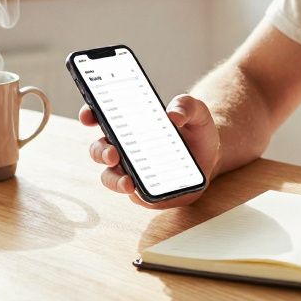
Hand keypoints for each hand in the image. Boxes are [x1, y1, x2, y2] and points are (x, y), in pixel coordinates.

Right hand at [81, 94, 220, 208]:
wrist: (211, 157)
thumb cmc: (197, 130)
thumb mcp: (196, 112)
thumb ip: (186, 105)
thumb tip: (173, 115)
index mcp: (128, 124)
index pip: (100, 117)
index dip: (90, 114)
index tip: (89, 116)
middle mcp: (124, 148)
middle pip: (100, 150)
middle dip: (101, 152)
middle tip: (113, 153)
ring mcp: (132, 171)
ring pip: (111, 177)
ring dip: (115, 180)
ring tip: (129, 182)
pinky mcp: (145, 191)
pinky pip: (135, 195)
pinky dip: (137, 194)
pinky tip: (144, 192)